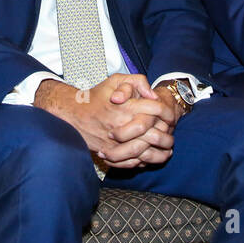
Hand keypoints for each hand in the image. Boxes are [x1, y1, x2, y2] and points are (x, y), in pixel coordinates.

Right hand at [35, 74, 172, 167]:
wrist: (72, 113)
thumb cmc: (96, 96)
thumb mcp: (115, 80)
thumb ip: (137, 81)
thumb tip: (153, 95)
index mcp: (125, 106)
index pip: (155, 110)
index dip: (168, 112)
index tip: (171, 115)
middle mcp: (121, 125)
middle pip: (153, 134)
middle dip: (167, 136)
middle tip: (171, 136)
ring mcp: (115, 143)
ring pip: (145, 153)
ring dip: (160, 153)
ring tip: (167, 150)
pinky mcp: (109, 154)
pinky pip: (131, 162)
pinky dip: (145, 162)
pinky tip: (151, 158)